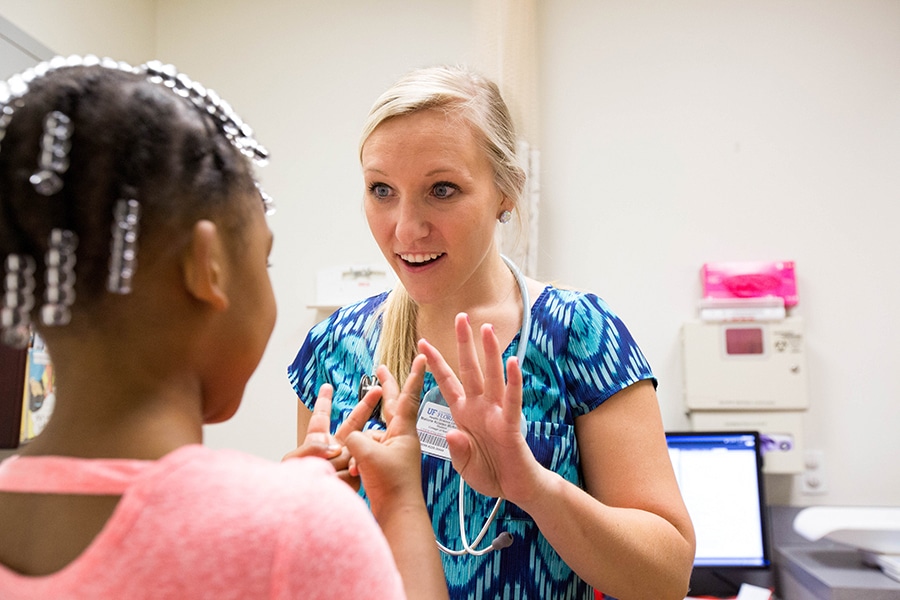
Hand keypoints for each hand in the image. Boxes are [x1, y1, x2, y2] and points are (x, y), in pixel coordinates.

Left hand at [282, 382, 381, 489]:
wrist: (304, 510)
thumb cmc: (292, 486)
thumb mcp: (294, 461)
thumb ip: (312, 447)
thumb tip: (337, 447)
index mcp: (318, 441)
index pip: (321, 417)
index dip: (324, 401)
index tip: (328, 387)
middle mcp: (336, 449)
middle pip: (353, 424)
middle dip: (365, 406)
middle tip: (377, 390)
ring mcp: (347, 463)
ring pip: (352, 452)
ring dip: (338, 463)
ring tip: (328, 475)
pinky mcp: (356, 478)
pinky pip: (354, 470)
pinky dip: (342, 477)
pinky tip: (335, 483)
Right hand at [344, 356, 427, 517]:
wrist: (398, 515)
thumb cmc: (392, 486)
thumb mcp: (368, 456)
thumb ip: (354, 439)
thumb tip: (347, 436)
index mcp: (404, 431)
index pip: (409, 396)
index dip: (415, 375)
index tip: (423, 356)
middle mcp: (400, 437)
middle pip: (391, 404)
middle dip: (385, 386)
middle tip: (380, 368)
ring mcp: (392, 450)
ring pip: (370, 434)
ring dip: (358, 444)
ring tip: (357, 465)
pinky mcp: (383, 464)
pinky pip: (364, 451)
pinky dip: (356, 459)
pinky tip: (355, 474)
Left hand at [417, 313, 534, 502]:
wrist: (516, 490)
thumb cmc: (490, 474)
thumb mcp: (464, 465)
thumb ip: (456, 449)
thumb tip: (451, 432)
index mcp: (464, 414)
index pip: (447, 382)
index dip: (435, 363)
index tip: (422, 343)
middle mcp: (479, 408)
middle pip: (470, 370)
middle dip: (464, 344)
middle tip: (460, 317)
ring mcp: (495, 414)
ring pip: (492, 377)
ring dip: (490, 353)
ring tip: (487, 329)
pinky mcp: (510, 426)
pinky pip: (511, 401)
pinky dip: (512, 382)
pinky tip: (512, 362)